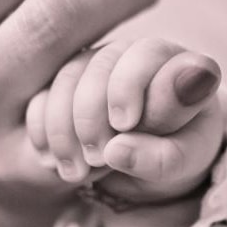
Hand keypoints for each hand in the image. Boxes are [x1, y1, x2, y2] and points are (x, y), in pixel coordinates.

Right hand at [27, 36, 222, 201]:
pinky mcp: (69, 86)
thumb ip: (163, 157)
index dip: (128, 86)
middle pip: (101, 64)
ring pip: (67, 79)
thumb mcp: (183, 163)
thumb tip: (117, 152)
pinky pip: (43, 96)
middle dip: (91, 114)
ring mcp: (98, 67)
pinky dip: (42, 130)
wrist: (148, 158)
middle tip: (96, 158)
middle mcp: (133, 57)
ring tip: (73, 172)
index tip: (122, 125)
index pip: (148, 53)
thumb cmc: (175, 152)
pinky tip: (51, 159)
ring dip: (63, 128)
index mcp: (175, 65)